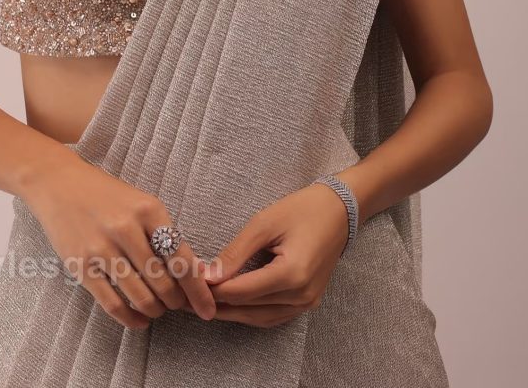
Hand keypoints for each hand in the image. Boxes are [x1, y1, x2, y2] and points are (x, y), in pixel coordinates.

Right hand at [22, 152, 216, 329]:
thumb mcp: (142, 203)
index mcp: (149, 209)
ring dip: (155, 310)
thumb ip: (165, 234)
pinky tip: (139, 320)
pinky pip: (112, 304)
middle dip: (176, 301)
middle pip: (164, 282)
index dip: (198, 290)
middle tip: (178, 305)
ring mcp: (102, 248)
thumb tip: (194, 271)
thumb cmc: (107, 195)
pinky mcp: (81, 265)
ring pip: (141, 296)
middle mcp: (127, 228)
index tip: (207, 308)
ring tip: (158, 310)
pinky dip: (130, 319)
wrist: (60, 183)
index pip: (181, 259)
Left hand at [179, 183, 349, 327]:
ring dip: (231, 311)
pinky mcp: (308, 302)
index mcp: (291, 274)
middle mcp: (300, 296)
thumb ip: (236, 252)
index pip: (241, 291)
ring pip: (259, 317)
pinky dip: (251, 312)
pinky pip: (273, 315)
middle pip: (248, 309)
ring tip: (204, 302)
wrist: (340, 211)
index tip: (189, 281)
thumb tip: (208, 275)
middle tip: (188, 297)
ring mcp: (307, 303)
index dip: (213, 289)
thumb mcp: (264, 222)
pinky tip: (233, 304)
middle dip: (216, 303)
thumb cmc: (302, 209)